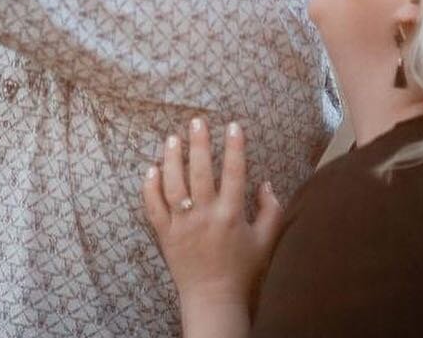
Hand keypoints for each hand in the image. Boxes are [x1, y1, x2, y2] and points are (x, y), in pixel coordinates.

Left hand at [142, 119, 282, 320]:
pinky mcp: (165, 234)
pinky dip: (150, 187)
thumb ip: (272, 212)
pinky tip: (151, 169)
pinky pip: (153, 206)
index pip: (234, 173)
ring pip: (173, 184)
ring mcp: (182, 225)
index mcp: (231, 216)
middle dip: (199, 143)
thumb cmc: (243, 272)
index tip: (233, 126)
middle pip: (200, 171)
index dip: (235, 148)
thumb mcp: (266, 242)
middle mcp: (205, 216)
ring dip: (172, 158)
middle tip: (196, 121)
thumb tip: (266, 183)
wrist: (214, 300)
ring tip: (173, 138)